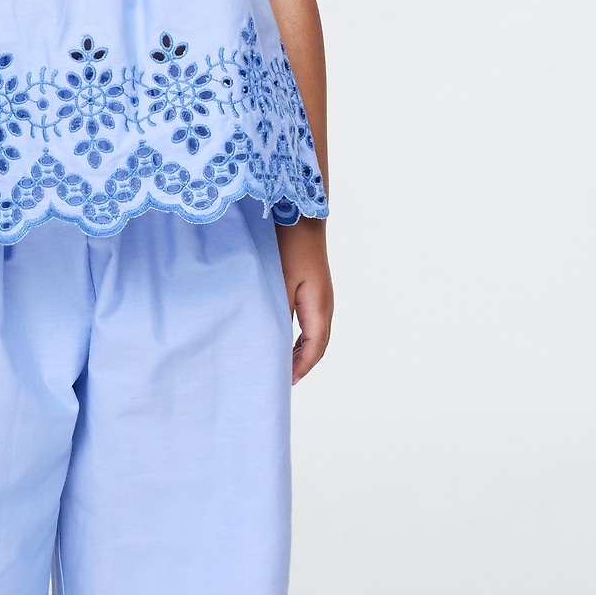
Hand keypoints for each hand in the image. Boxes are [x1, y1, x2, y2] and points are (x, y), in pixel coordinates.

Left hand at [277, 217, 332, 384]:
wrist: (299, 211)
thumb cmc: (289, 244)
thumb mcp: (279, 281)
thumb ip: (277, 311)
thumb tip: (272, 340)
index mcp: (319, 305)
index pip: (314, 346)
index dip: (301, 367)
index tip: (286, 383)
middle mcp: (323, 303)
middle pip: (316, 343)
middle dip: (300, 363)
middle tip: (281, 380)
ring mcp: (319, 294)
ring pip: (312, 332)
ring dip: (297, 350)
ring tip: (280, 365)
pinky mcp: (310, 286)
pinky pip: (306, 319)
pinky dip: (294, 335)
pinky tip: (279, 336)